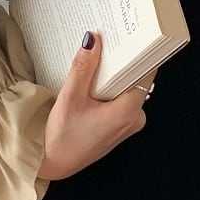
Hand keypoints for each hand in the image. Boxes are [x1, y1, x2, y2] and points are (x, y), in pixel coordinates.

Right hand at [38, 32, 154, 180]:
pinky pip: (122, 99)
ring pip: (129, 89)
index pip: (146, 73)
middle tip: (110, 42)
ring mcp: (129, 124)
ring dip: (116, 75)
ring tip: (99, 60)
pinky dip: (111, 88)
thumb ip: (83, 67)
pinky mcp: (120, 126)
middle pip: (137, 79)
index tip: (133, 36)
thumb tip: (93, 40)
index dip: (141, 53)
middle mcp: (135, 118)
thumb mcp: (70, 97)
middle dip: (124, 61)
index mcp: (128, 111)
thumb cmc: (62, 137)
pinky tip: (96, 82)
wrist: (53, 163)